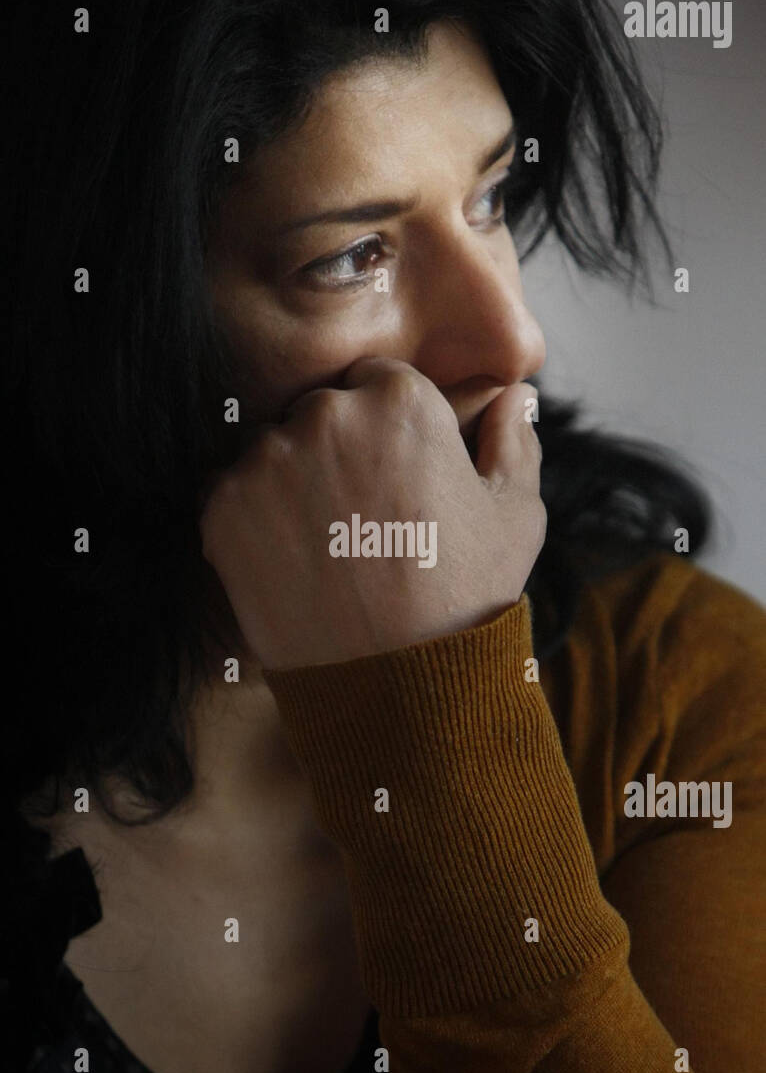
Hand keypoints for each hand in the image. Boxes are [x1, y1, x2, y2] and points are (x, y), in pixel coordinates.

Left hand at [199, 357, 544, 668]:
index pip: (378, 382)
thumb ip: (513, 442)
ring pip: (272, 451)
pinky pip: (230, 495)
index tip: (394, 479)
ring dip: (291, 484)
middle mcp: (326, 415)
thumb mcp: (515, 518)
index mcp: (400, 401)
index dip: (388, 431)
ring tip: (328, 549)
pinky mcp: (222, 509)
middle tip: (361, 522)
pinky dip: (253, 522)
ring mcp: (266, 462)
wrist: (399, 690)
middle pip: (320, 411)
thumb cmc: (467, 603)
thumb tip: (514, 395)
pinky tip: (293, 565)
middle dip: (337, 452)